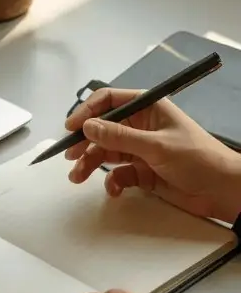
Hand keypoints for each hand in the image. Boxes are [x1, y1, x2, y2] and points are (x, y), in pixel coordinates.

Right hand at [65, 88, 240, 223]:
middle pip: (102, 128)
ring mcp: (141, 149)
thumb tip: (88, 127)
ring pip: (106, 152)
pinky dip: (112, 181)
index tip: (71, 128)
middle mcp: (141, 125)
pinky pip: (118, 173)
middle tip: (69, 156)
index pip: (109, 100)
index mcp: (148, 108)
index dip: (87, 112)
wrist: (224, 191)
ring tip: (78, 176)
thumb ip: (119, 137)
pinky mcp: (143, 171)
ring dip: (91, 163)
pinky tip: (114, 189)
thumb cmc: (199, 158)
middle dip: (84, 142)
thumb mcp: (156, 146)